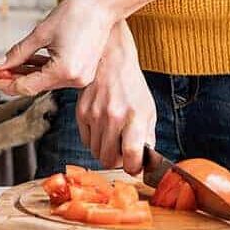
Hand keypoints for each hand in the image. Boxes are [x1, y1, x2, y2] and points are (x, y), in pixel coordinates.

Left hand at [0, 0, 118, 95]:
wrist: (103, 6)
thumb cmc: (76, 13)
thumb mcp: (41, 33)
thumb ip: (18, 53)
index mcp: (64, 71)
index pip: (27, 86)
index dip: (6, 83)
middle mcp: (74, 79)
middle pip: (36, 86)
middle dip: (13, 79)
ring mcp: (81, 77)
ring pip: (45, 82)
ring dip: (27, 75)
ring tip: (8, 67)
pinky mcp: (83, 72)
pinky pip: (56, 75)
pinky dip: (42, 70)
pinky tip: (27, 64)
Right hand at [76, 21, 155, 173]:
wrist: (111, 61)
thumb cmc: (131, 86)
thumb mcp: (148, 110)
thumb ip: (147, 137)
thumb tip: (144, 161)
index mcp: (134, 117)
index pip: (132, 156)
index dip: (134, 168)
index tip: (135, 166)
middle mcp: (113, 117)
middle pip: (109, 160)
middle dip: (117, 162)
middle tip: (122, 153)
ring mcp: (94, 115)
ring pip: (96, 153)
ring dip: (105, 151)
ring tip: (113, 138)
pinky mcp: (81, 113)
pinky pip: (86, 141)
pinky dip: (94, 140)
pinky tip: (102, 128)